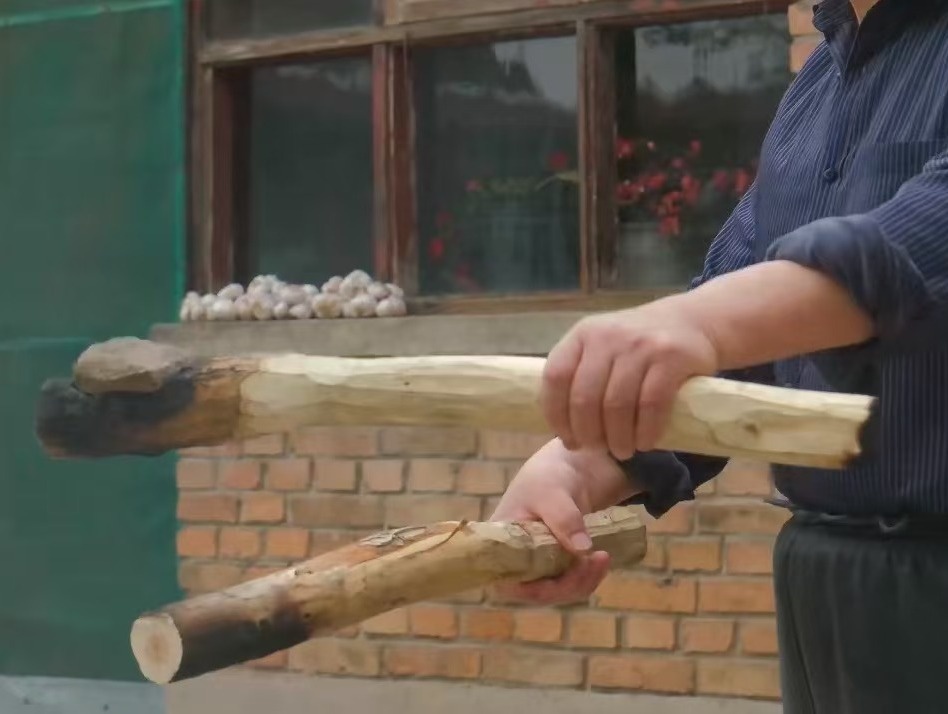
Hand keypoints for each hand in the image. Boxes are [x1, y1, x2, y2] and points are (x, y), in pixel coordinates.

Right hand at [489, 438, 636, 605]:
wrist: (565, 471)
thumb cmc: (545, 478)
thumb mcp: (551, 492)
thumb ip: (564, 518)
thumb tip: (582, 549)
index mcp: (499, 547)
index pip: (510, 585)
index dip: (540, 589)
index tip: (572, 569)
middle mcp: (514, 563)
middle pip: (538, 593)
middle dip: (570, 584)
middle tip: (599, 558)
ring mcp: (536, 568)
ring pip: (557, 592)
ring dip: (583, 581)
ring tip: (603, 556)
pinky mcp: (555, 568)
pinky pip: (569, 584)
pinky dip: (587, 576)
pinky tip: (601, 558)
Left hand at [541, 297, 719, 460]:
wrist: (691, 321)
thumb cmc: (638, 344)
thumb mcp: (603, 346)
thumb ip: (581, 374)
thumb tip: (563, 427)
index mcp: (582, 334)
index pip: (555, 377)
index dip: (556, 415)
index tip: (568, 439)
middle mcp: (607, 336)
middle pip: (585, 397)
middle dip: (588, 433)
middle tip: (596, 450)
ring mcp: (639, 345)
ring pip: (617, 405)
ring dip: (617, 438)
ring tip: (622, 451)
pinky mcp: (671, 357)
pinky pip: (651, 404)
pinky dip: (646, 431)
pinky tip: (645, 443)